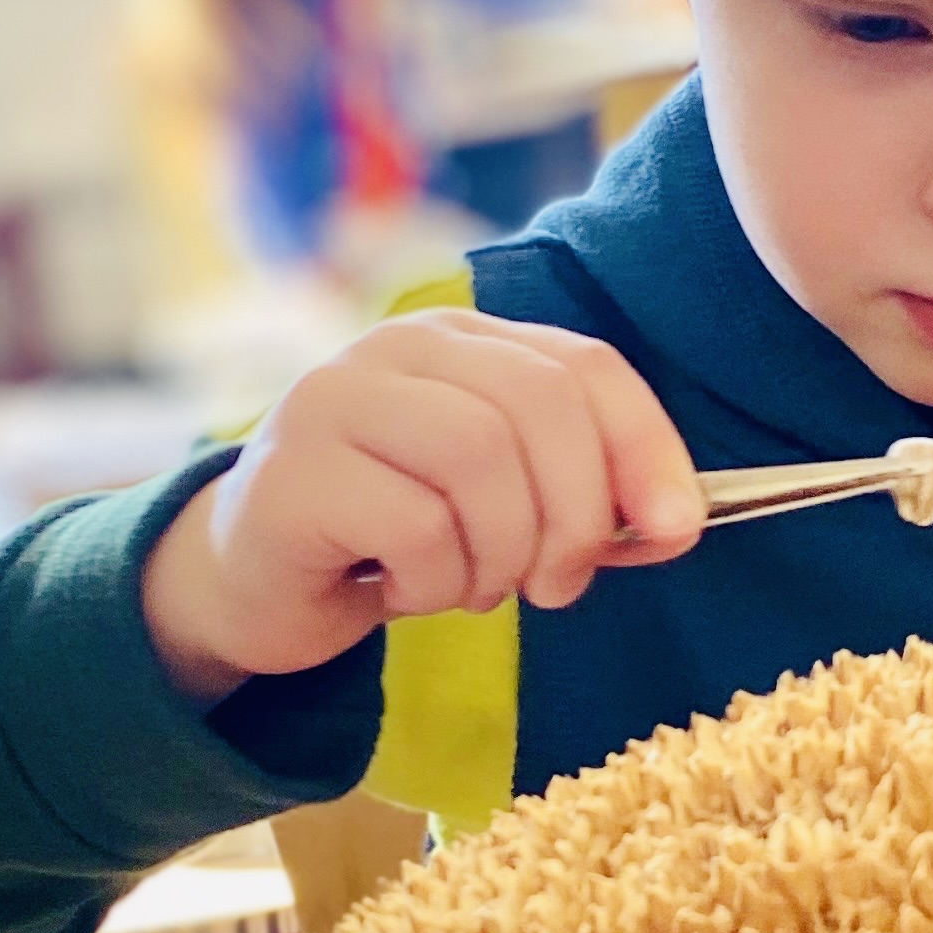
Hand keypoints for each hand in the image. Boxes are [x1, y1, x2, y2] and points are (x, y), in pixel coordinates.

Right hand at [142, 310, 704, 702]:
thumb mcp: (507, 506)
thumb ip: (585, 498)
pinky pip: (414, 527)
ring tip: (473, 587)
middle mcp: (397, 347)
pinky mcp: (292, 471)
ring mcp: (334, 397)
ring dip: (501, 554)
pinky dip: (433, 582)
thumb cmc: (397, 538)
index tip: (677, 529)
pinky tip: (400, 590)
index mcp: (464, 341)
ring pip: (480, 461)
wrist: (256, 584)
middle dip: (576, 513)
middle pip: (540, 407)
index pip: (585, 365)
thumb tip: (675, 522)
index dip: (646, 447)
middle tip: (558, 586)